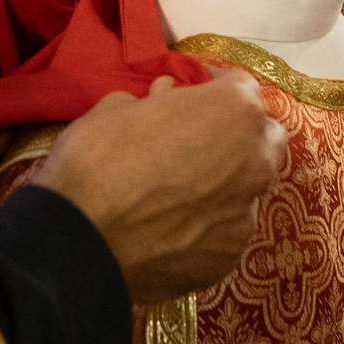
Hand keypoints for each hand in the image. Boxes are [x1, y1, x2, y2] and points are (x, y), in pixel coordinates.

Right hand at [33, 70, 287, 303]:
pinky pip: (225, 230)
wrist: (80, 241)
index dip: (212, 87)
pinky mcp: (230, 257)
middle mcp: (256, 162)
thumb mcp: (117, 107)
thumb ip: (156, 101)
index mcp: (235, 112)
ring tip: (180, 191)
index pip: (240, 86)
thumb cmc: (97, 158)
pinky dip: (207, 224)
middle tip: (197, 138)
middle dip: (237, 133)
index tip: (190, 93)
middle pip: (262, 137)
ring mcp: (246, 214)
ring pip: (247, 188)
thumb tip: (167, 99)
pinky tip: (172, 228)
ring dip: (224, 181)